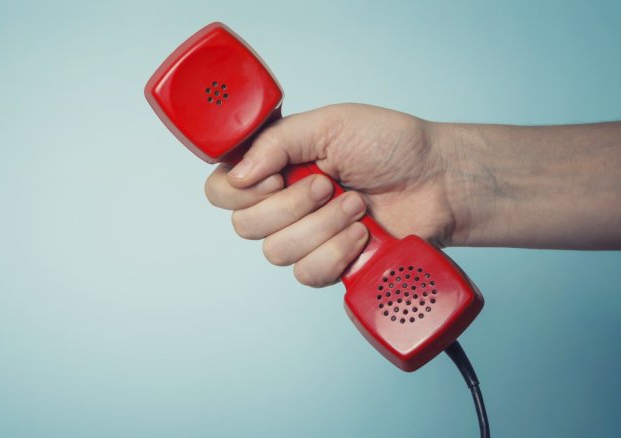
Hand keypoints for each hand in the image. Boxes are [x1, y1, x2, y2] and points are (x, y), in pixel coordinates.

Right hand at [204, 104, 456, 286]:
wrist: (441, 183)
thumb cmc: (394, 146)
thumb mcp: (330, 124)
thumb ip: (277, 142)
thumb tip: (240, 173)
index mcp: (275, 166)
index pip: (222, 189)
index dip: (239, 191)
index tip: (274, 177)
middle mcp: (283, 204)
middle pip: (244, 226)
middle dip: (291, 206)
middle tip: (327, 185)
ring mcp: (305, 237)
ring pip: (276, 252)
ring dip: (321, 227)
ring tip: (356, 206)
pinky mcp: (330, 265)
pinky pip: (307, 274)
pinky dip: (336, 253)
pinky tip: (360, 236)